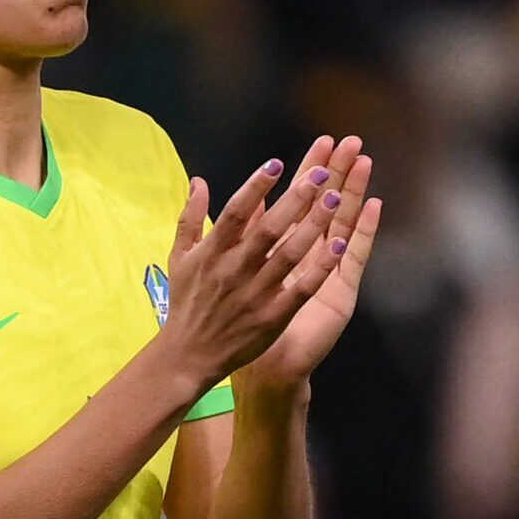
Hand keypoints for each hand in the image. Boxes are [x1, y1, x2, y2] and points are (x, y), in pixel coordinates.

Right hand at [160, 152, 349, 390]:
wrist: (189, 355)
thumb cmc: (187, 302)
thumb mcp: (179, 257)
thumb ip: (190, 217)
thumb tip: (198, 181)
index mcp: (212, 252)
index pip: (235, 212)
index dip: (256, 186)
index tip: (276, 163)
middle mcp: (235, 269)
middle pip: (270, 228)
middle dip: (297, 198)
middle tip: (322, 172)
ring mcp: (256, 294)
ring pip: (290, 254)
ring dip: (315, 224)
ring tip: (337, 197)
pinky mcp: (273, 316)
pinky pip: (302, 288)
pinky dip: (320, 266)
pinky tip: (339, 244)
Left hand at [238, 135, 382, 393]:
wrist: (258, 367)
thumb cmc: (241, 322)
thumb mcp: (226, 269)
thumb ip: (229, 231)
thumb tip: (227, 193)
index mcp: (284, 247)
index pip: (300, 201)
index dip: (311, 171)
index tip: (322, 142)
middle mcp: (310, 256)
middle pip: (326, 206)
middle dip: (338, 173)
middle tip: (352, 141)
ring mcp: (327, 272)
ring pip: (342, 224)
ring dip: (355, 193)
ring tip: (365, 162)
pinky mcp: (339, 292)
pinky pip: (353, 257)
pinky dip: (363, 232)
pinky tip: (374, 206)